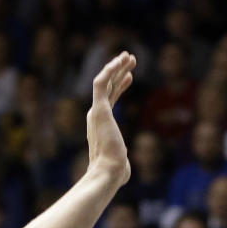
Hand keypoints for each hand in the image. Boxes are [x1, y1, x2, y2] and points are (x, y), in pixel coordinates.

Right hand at [86, 52, 133, 187]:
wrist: (108, 171)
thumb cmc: (115, 171)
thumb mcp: (120, 163)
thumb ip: (121, 161)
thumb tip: (123, 171)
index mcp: (101, 124)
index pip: (109, 99)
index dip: (119, 85)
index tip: (129, 76)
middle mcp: (96, 115)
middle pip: (108, 86)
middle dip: (119, 71)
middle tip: (130, 59)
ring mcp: (96, 111)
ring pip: (105, 81)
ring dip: (116, 66)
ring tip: (129, 56)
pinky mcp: (98, 109)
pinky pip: (100, 83)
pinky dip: (109, 70)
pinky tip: (119, 61)